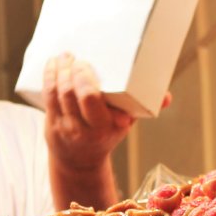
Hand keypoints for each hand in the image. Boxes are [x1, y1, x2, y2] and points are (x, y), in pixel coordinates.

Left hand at [42, 52, 170, 171]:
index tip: (86, 63)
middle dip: (72, 71)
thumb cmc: (106, 134)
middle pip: (71, 93)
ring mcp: (63, 125)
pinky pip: (48, 96)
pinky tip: (52, 64)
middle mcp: (81, 128)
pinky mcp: (50, 121)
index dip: (84, 79)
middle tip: (76, 57)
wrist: (79, 160)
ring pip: (57, 93)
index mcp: (102, 127)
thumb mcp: (126, 124)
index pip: (90, 100)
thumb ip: (144, 108)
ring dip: (58, 70)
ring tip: (65, 56)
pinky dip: (49, 77)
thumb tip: (167, 97)